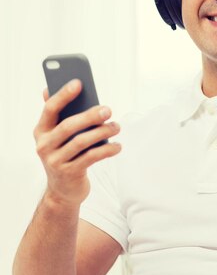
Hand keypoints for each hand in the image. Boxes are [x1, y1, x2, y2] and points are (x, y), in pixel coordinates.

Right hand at [33, 80, 121, 205]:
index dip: (63, 95)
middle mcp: (44, 145)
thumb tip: (50, 88)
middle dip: (90, 116)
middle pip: (68, 126)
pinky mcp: (70, 173)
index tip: (79, 82)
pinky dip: (107, 150)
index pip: (50, 109)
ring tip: (117, 126)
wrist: (62, 191)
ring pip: (81, 142)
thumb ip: (59, 115)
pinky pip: (91, 157)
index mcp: (41, 130)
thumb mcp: (58, 136)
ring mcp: (55, 161)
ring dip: (102, 132)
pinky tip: (118, 146)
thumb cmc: (65, 155)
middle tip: (108, 109)